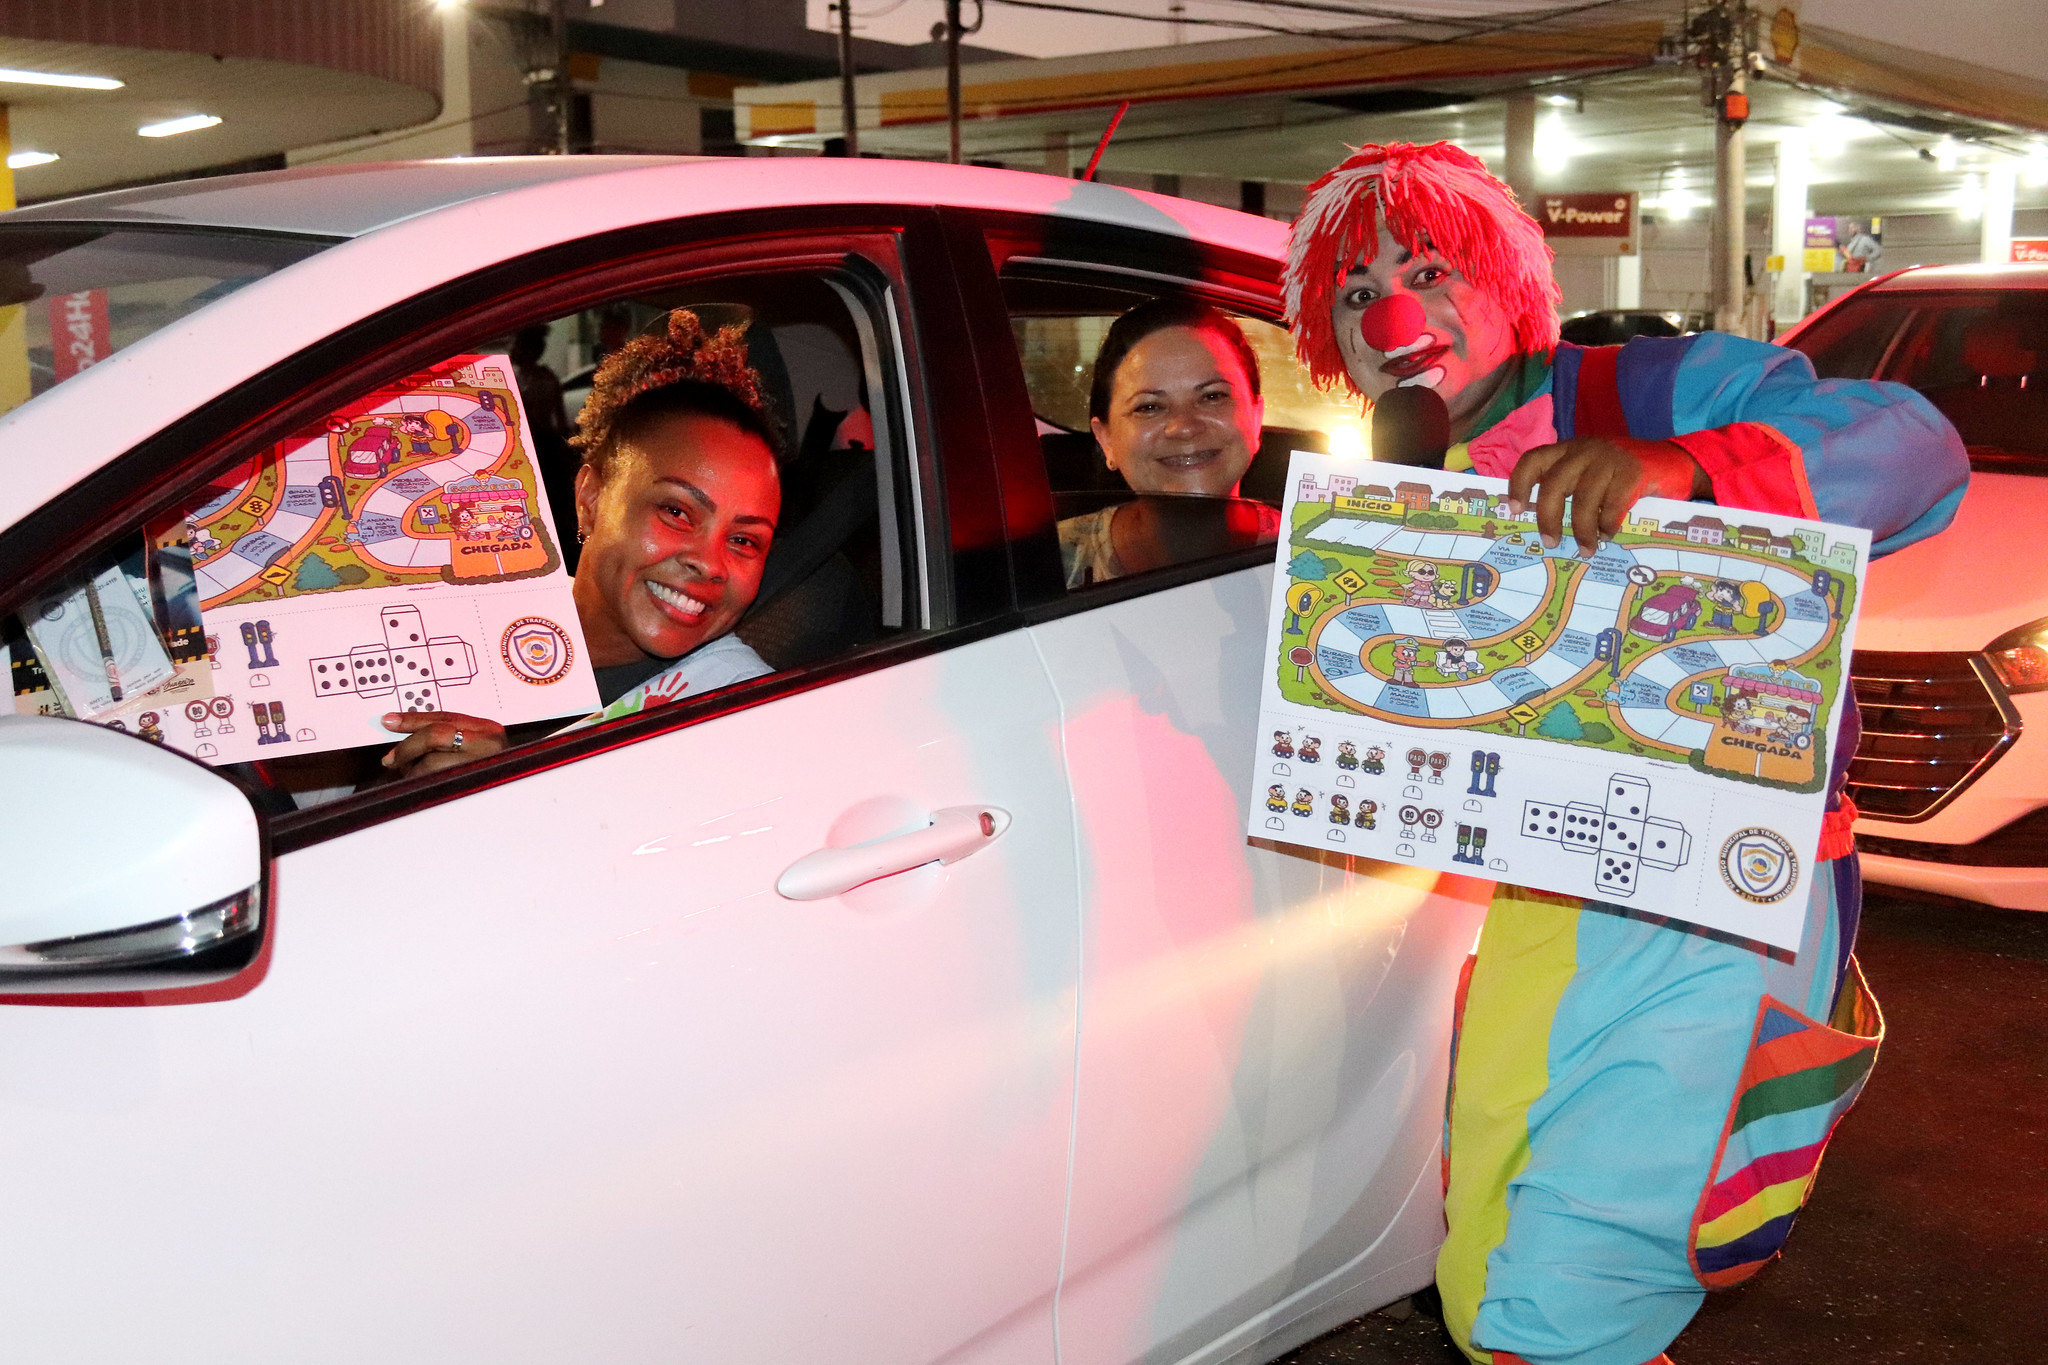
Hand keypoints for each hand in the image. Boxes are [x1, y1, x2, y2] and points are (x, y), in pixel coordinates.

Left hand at [380, 711, 506, 778]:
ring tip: (412, 778)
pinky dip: (420, 785)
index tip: (390, 721)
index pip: (444, 717)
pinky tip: (421, 787)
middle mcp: (488, 744)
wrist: (510, 813)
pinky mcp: (471, 787)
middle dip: (407, 747)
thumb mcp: (474, 749)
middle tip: (392, 759)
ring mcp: (481, 766)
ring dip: (413, 771)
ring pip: (431, 762)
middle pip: (435, 735)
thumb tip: (407, 730)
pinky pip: (434, 784)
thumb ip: (450, 737)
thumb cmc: (490, 778)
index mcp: (488, 730)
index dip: (413, 719)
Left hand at [1506, 436, 1707, 555]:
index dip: (1519, 484)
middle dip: (1548, 518)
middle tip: (1550, 541)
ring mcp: (1609, 458)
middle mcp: (1585, 450)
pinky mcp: (1632, 471)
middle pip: (1554, 484)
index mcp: (1568, 449)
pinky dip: (1607, 524)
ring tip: (1586, 548)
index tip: (1515, 509)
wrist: (1673, 463)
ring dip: (1582, 529)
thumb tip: (1543, 525)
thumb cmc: (1622, 476)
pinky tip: (1608, 534)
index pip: (1533, 460)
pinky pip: (1611, 504)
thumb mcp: (1590, 474)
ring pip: (1583, 498)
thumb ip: (1568, 487)